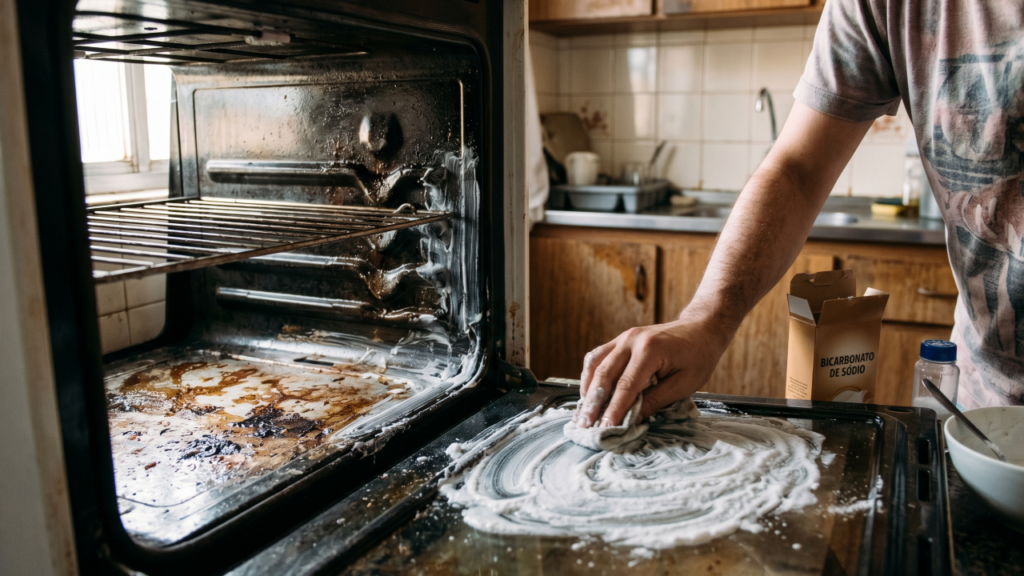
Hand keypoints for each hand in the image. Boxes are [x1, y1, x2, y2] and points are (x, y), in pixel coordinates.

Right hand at [574, 309, 733, 427]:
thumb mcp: (684, 384)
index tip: (605, 429)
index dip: (614, 410)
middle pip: (604, 375)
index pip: (626, 386)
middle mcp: (631, 340)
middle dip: (593, 403)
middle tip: (584, 425)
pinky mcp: (621, 339)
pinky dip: (591, 376)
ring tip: (583, 412)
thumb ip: (655, 401)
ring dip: (587, 389)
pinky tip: (589, 392)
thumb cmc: (698, 356)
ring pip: (595, 364)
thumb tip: (631, 420)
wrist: (701, 329)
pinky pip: (598, 356)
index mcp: (650, 350)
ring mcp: (624, 337)